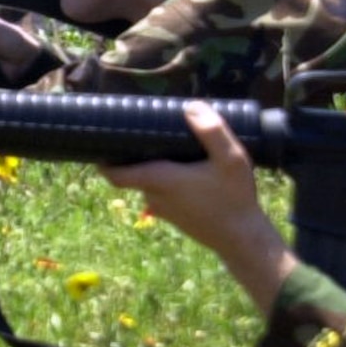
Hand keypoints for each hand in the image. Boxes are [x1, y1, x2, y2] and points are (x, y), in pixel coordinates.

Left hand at [101, 101, 296, 312]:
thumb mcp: (230, 159)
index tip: (102, 141)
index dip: (103, 160)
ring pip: (148, 184)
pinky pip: (162, 195)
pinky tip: (186, 169)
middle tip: (142, 131)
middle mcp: (155, 197)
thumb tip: (190, 107)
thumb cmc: (234, 198)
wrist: (243, 239)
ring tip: (167, 146)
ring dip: (152, 168)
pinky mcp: (177, 218)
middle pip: (132, 174)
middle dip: (133, 155)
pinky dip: (165, 181)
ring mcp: (165, 211)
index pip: (115, 175)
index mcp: (159, 180)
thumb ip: (211, 131)